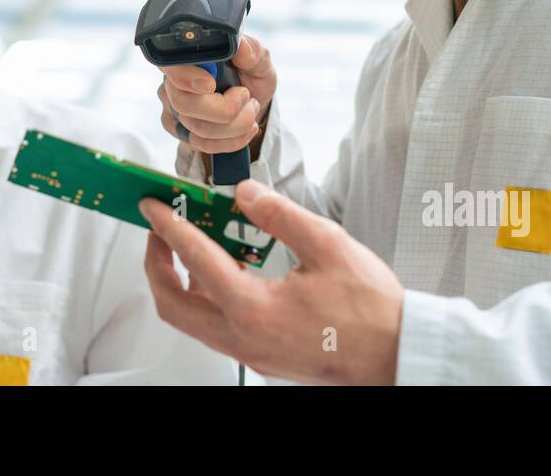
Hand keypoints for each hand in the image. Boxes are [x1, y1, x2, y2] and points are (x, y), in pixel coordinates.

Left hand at [139, 179, 403, 384]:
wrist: (396, 354)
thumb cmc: (370, 310)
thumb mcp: (327, 245)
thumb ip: (279, 215)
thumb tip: (244, 195)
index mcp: (253, 309)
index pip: (195, 258)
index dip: (168, 226)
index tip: (154, 206)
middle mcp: (242, 338)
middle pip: (172, 303)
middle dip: (157, 262)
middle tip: (159, 228)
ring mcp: (249, 352)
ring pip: (190, 320)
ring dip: (179, 281)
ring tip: (189, 244)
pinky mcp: (260, 356)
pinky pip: (214, 327)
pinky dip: (205, 297)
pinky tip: (226, 269)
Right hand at [157, 35, 276, 159]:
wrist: (250, 103)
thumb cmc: (250, 76)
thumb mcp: (259, 62)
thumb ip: (253, 52)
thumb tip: (242, 48)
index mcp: (187, 55)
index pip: (171, 66)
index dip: (186, 77)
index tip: (210, 84)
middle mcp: (172, 81)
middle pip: (183, 103)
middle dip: (225, 110)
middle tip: (248, 99)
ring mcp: (172, 107)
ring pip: (196, 128)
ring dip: (234, 126)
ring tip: (251, 112)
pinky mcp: (178, 129)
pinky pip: (199, 143)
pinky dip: (228, 141)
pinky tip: (244, 131)